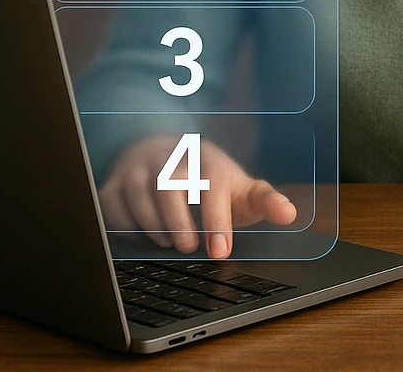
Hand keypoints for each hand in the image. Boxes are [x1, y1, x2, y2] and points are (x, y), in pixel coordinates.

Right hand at [99, 135, 296, 259]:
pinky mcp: (113, 184)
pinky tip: (142, 238)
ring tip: (171, 244)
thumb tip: (290, 214)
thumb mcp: (238, 186)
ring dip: (154, 227)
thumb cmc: (208, 179)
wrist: (163, 151)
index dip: (216, 219)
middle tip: (190, 249)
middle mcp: (168, 158)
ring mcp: (137, 168)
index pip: (210, 184)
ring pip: (138, 196)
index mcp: (204, 159)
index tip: (220, 251)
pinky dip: (126, 228)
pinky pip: (112, 208)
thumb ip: (264, 200)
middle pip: (168, 186)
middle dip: (179, 222)